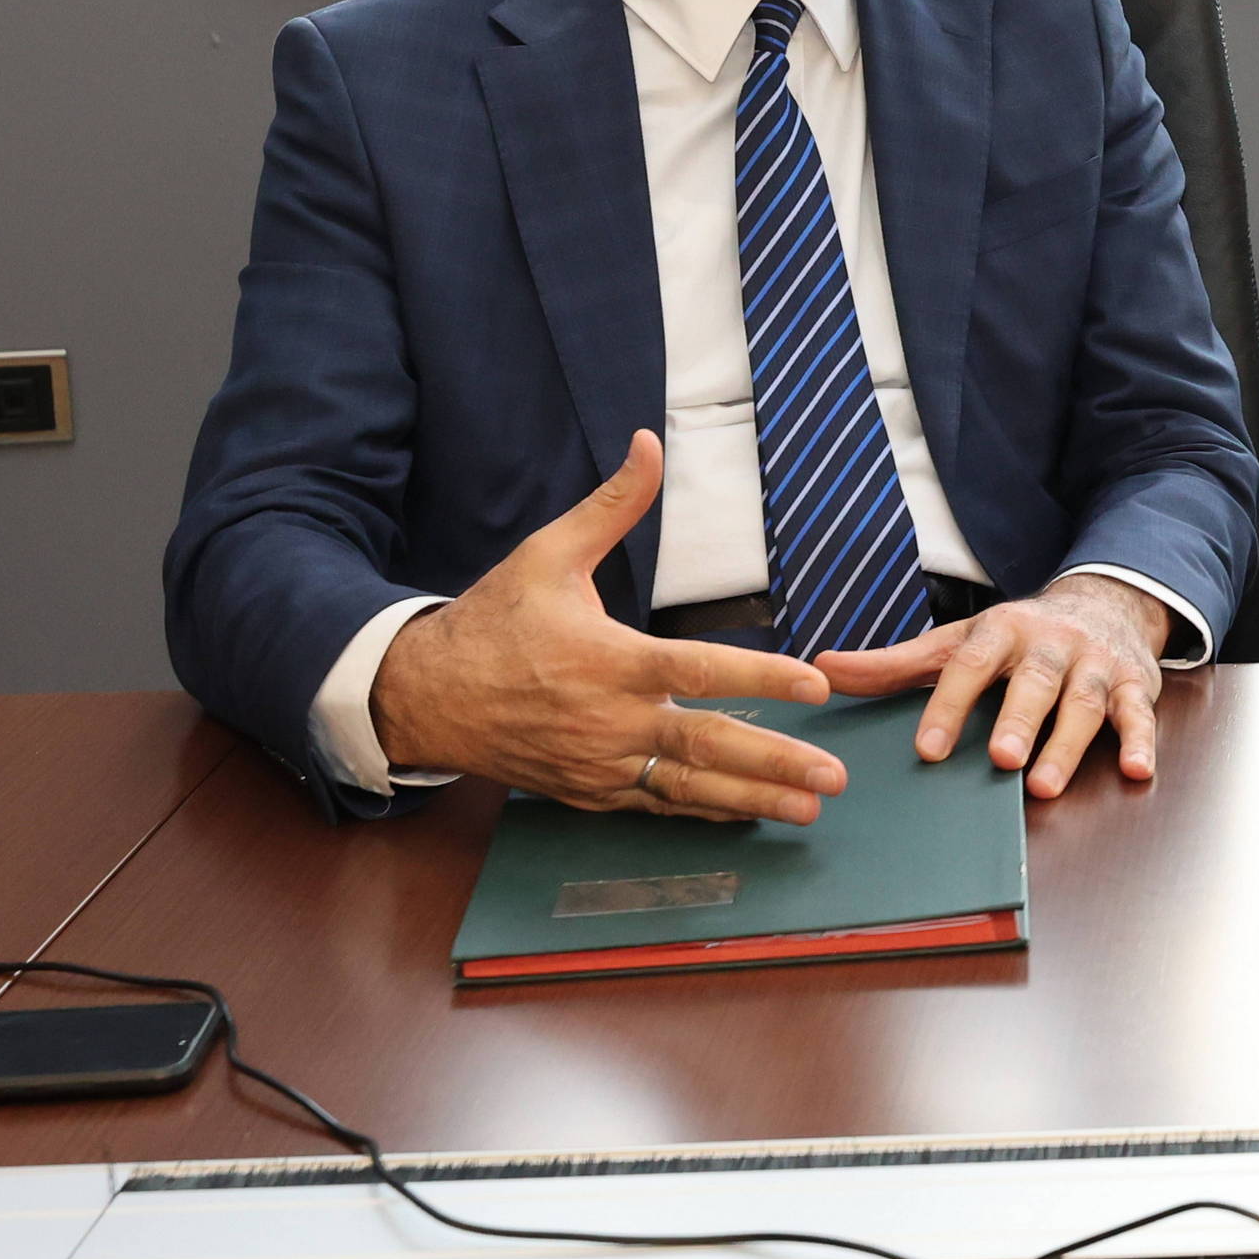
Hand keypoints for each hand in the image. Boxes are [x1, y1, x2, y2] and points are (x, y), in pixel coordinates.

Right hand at [369, 432, 843, 823]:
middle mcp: (609, 721)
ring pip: (687, 788)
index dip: (761, 677)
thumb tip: (648, 444)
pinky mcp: (588, 792)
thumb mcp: (547, 555)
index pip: (699, 670)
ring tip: (810, 808)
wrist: (423, 696)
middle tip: (834, 775)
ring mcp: (599, 764)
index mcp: (608, 661)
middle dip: (774, 762)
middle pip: (705, 746)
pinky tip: (750, 814)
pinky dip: (705, 813)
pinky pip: (656, 806)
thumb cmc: (492, 622)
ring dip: (753, 799)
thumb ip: (610, 507)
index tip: (814, 685)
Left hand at [818, 572, 1169, 795]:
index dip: (950, 706)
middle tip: (1000, 758)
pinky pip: (1138, 713)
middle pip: (1034, 681)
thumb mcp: (958, 643)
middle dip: (1019, 719)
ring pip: (1085, 701)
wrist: (1102, 604)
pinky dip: (1142, 741)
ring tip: (1046, 784)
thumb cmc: (1017, 639)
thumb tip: (824, 670)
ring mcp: (1095, 663)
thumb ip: (896, 665)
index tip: (929, 749)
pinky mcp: (1133, 684)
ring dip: (1069, 742)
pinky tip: (1138, 770)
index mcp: (1002, 630)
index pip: (970, 666)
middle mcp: (1051, 643)